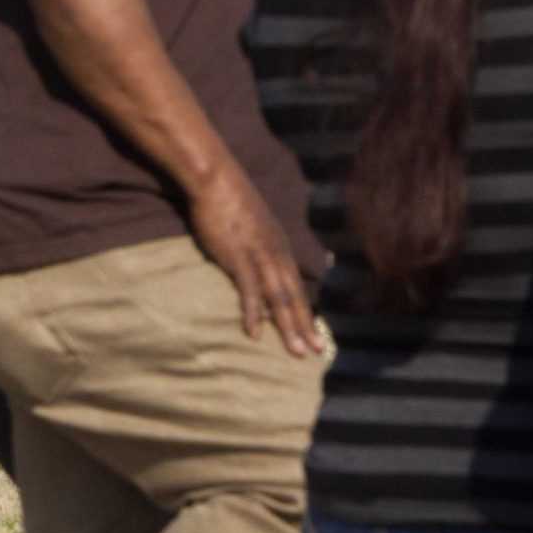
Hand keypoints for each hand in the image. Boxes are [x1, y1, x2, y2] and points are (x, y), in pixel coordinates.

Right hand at [188, 164, 323, 357]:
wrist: (216, 179)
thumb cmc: (231, 201)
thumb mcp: (257, 223)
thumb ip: (265, 243)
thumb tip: (268, 259)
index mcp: (281, 247)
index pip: (297, 286)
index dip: (307, 312)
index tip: (316, 336)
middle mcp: (276, 253)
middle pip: (294, 296)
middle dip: (305, 326)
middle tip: (315, 353)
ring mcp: (259, 255)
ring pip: (279, 297)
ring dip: (288, 326)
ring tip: (295, 351)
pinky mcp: (237, 256)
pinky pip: (248, 290)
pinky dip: (253, 312)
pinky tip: (254, 333)